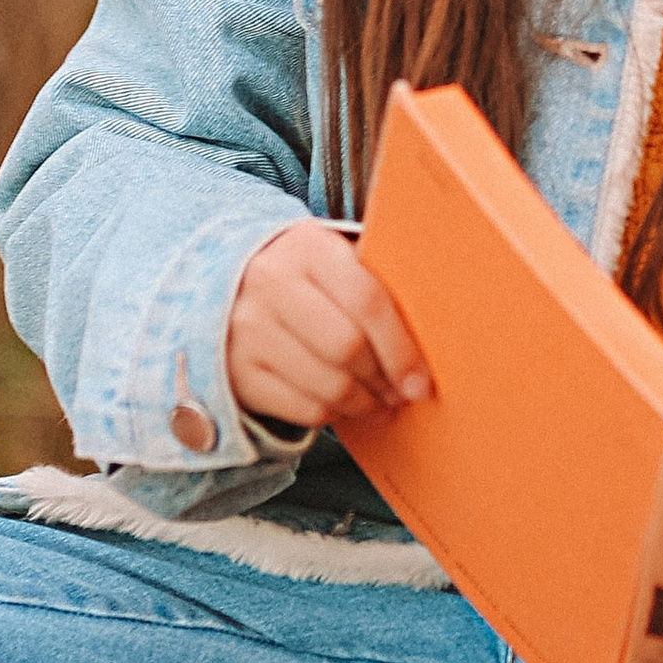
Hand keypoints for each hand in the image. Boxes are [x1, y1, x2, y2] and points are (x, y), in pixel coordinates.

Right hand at [223, 221, 431, 434]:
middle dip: (385, 379)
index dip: (401, 348)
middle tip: (403, 393)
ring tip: (381, 404)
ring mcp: (248, 330)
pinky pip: (301, 408)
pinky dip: (333, 415)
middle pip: (347, 347)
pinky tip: (346, 407)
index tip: (422, 380)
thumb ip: (376, 281)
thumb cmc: (304, 274)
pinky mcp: (238, 371)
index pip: (367, 300)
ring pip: (327, 386)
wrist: (225, 282)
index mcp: (308, 247)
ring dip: (364, 404)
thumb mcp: (334, 258)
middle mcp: (271, 284)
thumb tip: (438, 324)